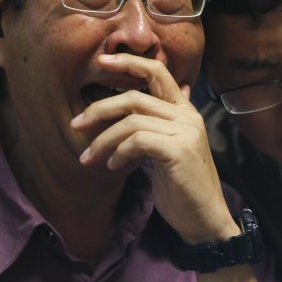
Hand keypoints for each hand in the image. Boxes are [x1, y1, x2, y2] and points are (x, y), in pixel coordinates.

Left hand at [73, 54, 239, 243]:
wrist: (205, 220)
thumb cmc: (181, 187)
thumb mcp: (166, 150)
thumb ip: (155, 127)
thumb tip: (134, 111)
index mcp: (185, 111)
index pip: (158, 72)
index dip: (129, 63)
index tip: (102, 62)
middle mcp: (188, 116)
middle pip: (135, 97)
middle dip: (99, 109)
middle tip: (76, 125)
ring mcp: (185, 132)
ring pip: (131, 121)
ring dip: (103, 140)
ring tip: (89, 158)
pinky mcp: (179, 150)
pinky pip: (137, 141)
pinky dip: (118, 152)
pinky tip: (112, 166)